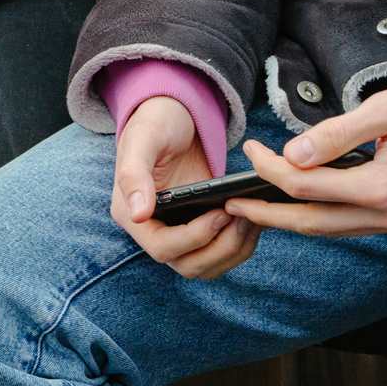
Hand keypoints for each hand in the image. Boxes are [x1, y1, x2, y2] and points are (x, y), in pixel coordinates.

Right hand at [112, 96, 257, 278]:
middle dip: (221, 247)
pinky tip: (254, 218)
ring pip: (209, 266)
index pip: (163, 248)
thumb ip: (134, 174)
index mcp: (132, 215)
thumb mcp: (143, 139)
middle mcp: (153, 231)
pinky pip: (221, 254)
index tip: (221, 212)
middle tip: (244, 216)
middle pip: (189, 265)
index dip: (195, 237)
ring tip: (252, 217)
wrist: (175, 120)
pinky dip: (241, 244)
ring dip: (235, 249)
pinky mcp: (200, 231)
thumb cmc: (155, 124)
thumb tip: (138, 215)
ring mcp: (178, 234)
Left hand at [226, 84, 386, 235]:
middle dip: (267, 214)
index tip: (250, 149)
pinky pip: (350, 227)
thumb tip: (293, 155)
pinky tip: (298, 206)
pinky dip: (319, 219)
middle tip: (230, 203)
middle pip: (311, 222)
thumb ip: (337, 133)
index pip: (306, 186)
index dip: (270, 169)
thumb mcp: (386, 110)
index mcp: (383, 187)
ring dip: (291, 221)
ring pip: (330, 230)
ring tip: (255, 209)